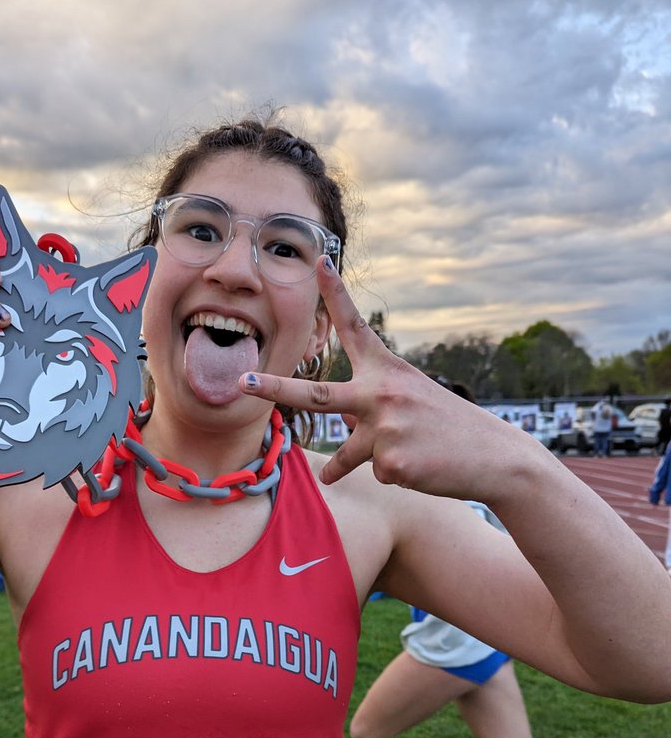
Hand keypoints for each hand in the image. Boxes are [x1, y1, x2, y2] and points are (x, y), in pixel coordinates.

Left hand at [241, 257, 545, 502]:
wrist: (495, 459)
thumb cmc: (450, 430)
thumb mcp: (412, 405)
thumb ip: (372, 413)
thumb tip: (340, 443)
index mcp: (388, 372)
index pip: (356, 328)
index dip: (336, 295)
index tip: (319, 262)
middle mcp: (381, 394)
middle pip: (316, 395)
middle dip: (276, 389)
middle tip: (243, 382)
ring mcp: (384, 429)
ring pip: (349, 453)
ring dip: (354, 465)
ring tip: (404, 458)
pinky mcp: (391, 462)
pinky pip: (375, 473)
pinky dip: (397, 475)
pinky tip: (424, 467)